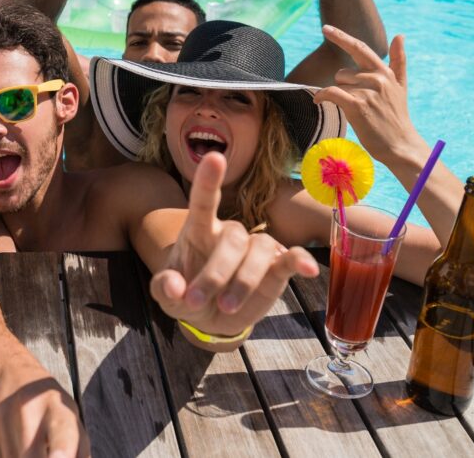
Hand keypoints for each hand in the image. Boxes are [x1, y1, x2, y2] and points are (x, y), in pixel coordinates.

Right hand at [0, 358, 88, 457]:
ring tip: (28, 447)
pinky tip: (10, 442)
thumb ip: (80, 450)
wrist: (7, 372)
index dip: (62, 450)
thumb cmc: (46, 403)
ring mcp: (0, 419)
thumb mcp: (70, 417)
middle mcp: (28, 410)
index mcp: (58, 408)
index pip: (62, 432)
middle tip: (45, 452)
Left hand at [150, 153, 318, 340]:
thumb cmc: (185, 295)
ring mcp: (255, 249)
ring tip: (225, 307)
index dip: (209, 180)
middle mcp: (229, 234)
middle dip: (214, 272)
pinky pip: (292, 257)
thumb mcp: (164, 295)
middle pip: (233, 238)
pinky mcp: (276, 268)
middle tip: (194, 301)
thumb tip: (175, 287)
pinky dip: (301, 261)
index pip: (204, 200)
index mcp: (199, 230)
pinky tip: (309, 270)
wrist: (209, 316)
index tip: (215, 157)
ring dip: (243, 280)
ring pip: (260, 249)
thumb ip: (164, 288)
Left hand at [314, 27, 421, 164]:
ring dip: (341, 97)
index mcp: (385, 72)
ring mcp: (368, 92)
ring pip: (338, 84)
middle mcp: (377, 78)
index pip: (360, 48)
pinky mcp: (357, 105)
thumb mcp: (401, 86)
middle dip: (344, 87)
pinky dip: (322, 96)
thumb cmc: (396, 116)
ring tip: (358, 111)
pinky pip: (331, 92)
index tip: (325, 28)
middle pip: (342, 73)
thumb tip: (400, 35)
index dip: (341, 37)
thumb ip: (399, 61)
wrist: (400, 144)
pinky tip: (319, 101)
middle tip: (359, 103)